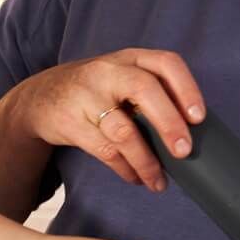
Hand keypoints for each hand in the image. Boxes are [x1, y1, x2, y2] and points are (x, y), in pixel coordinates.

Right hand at [5, 48, 205, 191]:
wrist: (40, 98)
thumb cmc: (96, 91)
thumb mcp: (122, 78)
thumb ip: (152, 94)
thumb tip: (191, 134)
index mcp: (130, 58)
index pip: (166, 63)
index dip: (187, 89)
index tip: (199, 118)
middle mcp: (108, 71)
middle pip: (145, 90)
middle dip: (169, 124)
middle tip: (184, 153)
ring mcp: (86, 95)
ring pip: (124, 131)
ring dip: (146, 161)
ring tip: (158, 182)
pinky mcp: (70, 121)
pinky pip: (105, 151)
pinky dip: (125, 168)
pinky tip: (135, 177)